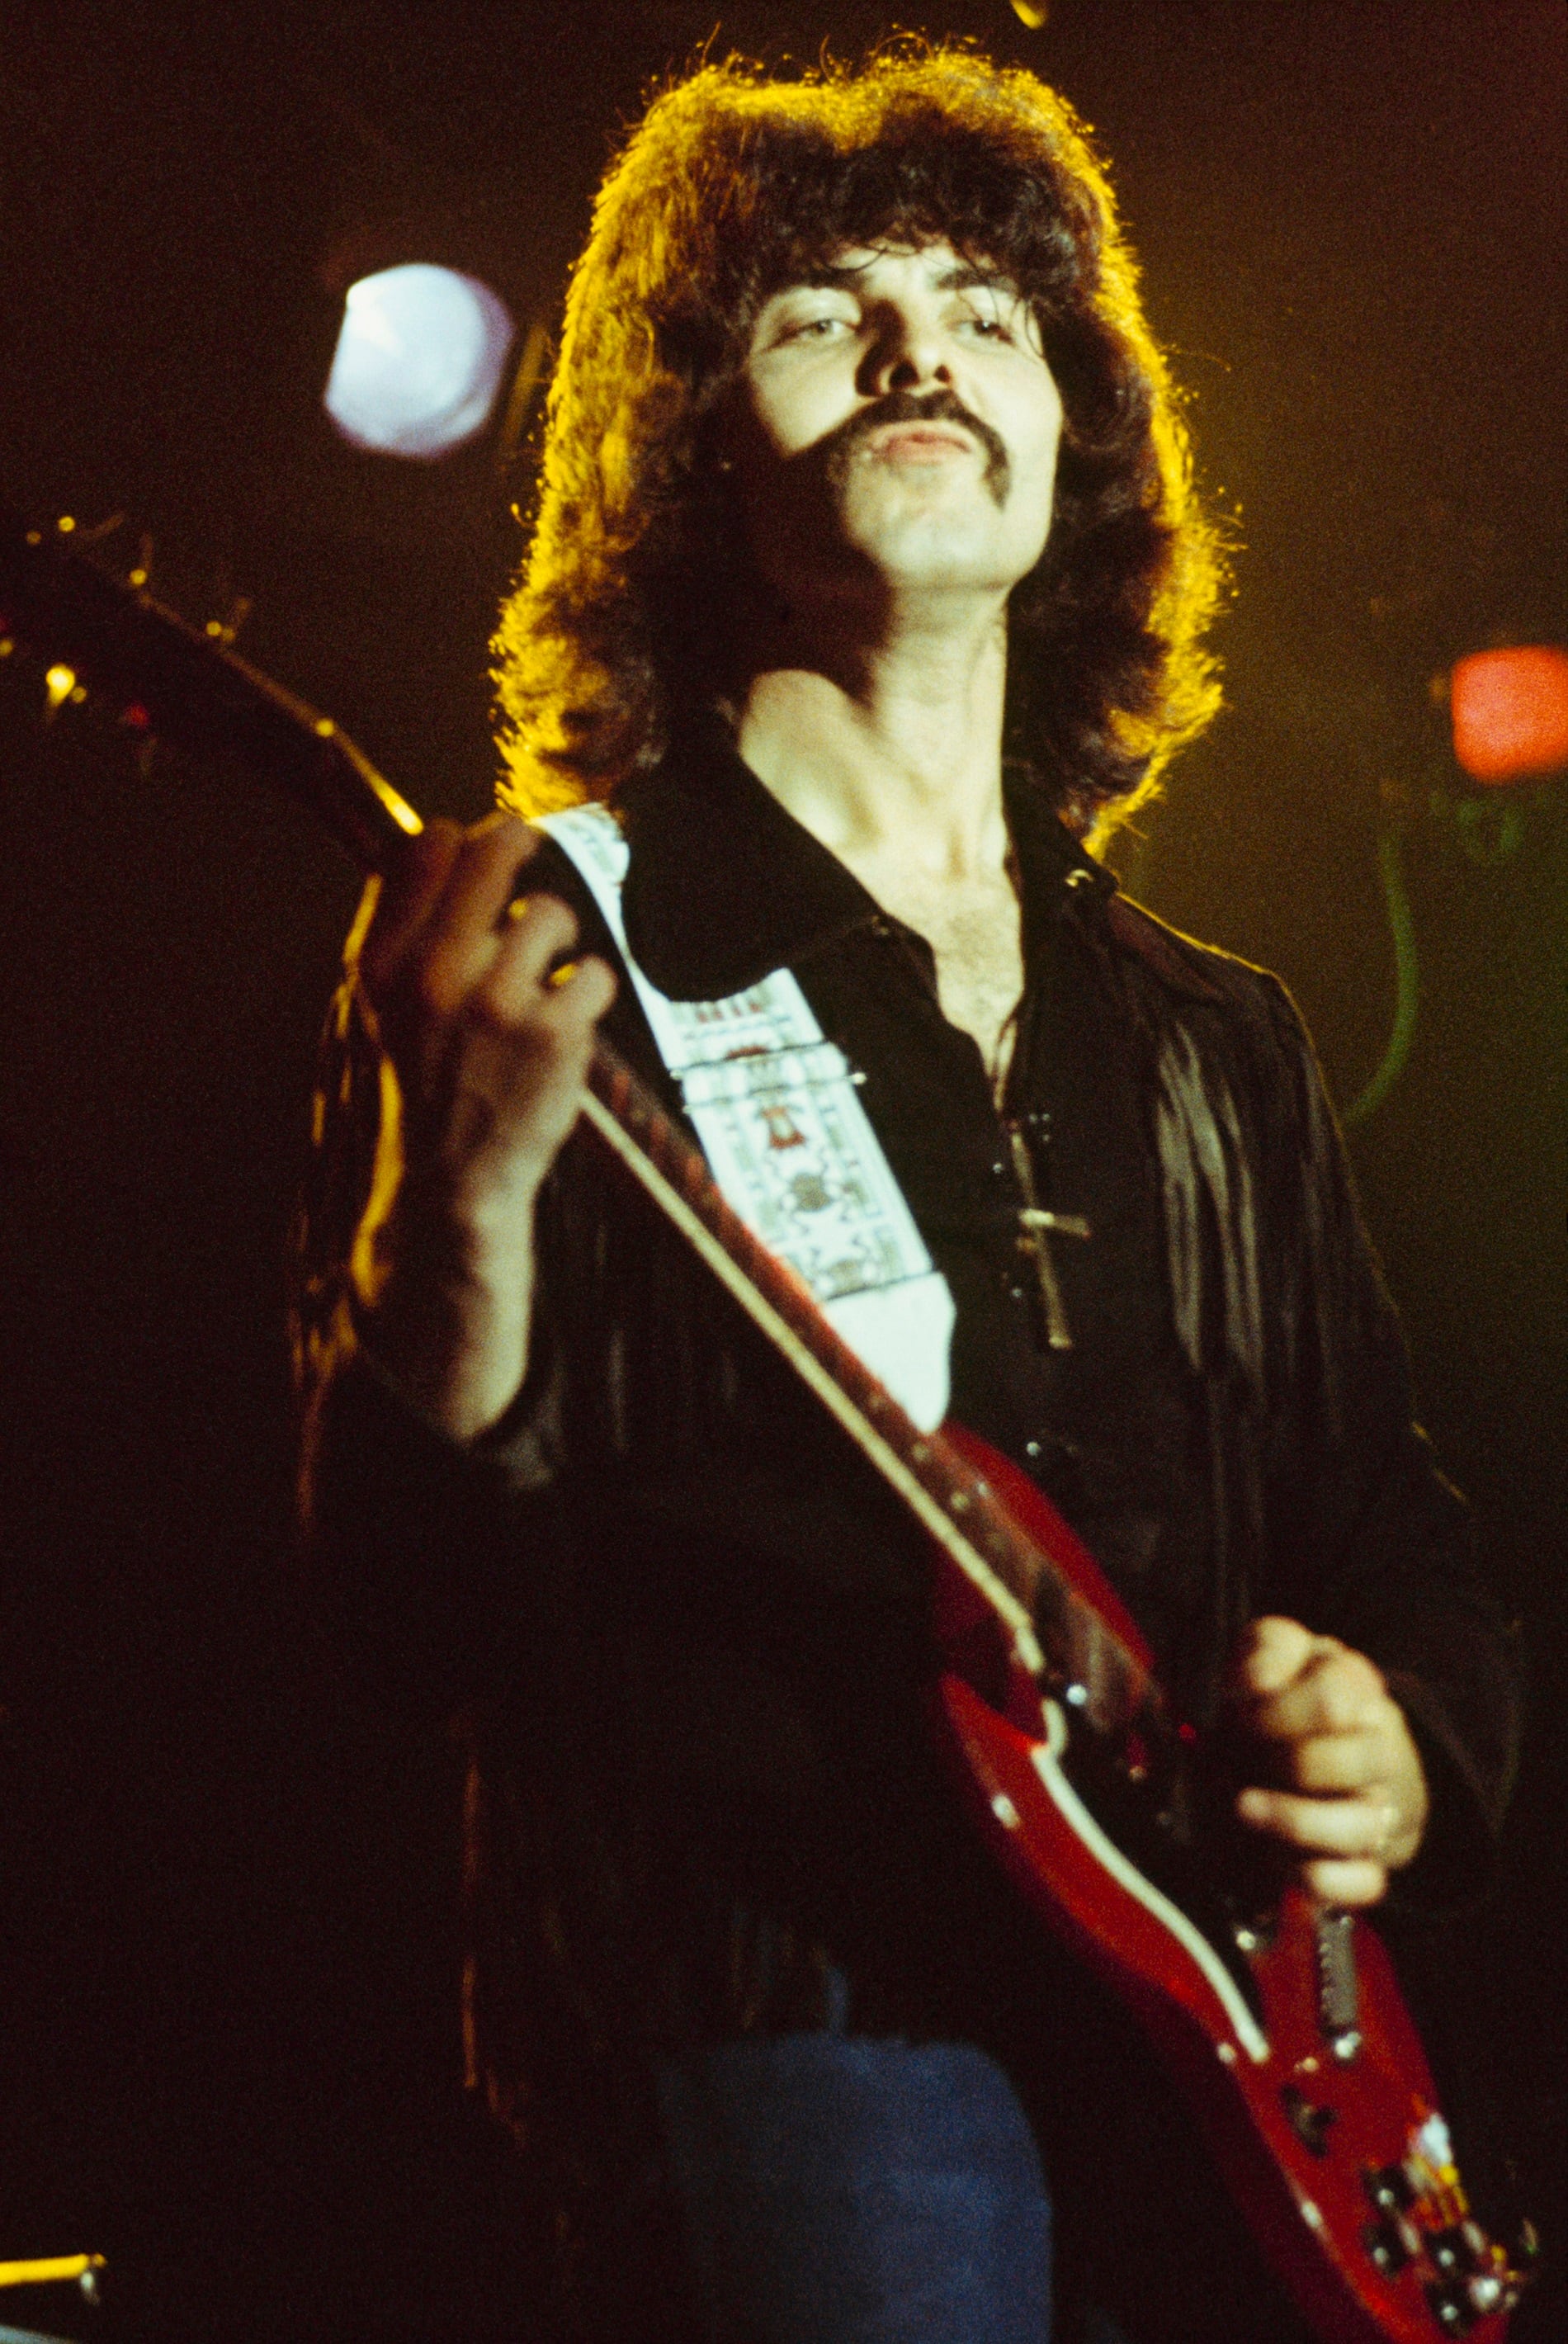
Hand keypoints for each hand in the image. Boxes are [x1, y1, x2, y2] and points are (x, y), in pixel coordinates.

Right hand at [352, 813, 615, 1438]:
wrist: (452, 1179)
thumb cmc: (428, 1081)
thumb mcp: (386, 1005)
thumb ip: (405, 926)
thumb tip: (441, 838)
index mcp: (385, 964)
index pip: (426, 850)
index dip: (459, 838)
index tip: (474, 846)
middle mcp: (435, 975)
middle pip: (494, 855)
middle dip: (518, 842)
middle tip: (527, 842)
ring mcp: (497, 1003)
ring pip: (552, 914)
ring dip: (556, 940)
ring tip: (540, 979)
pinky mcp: (552, 1034)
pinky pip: (594, 973)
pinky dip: (588, 995)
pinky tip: (563, 1021)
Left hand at [1229, 1616, 1428, 1907]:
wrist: (1318, 1744)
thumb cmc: (1283, 1695)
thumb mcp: (1273, 1654)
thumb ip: (1266, 1650)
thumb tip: (1256, 1681)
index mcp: (1356, 1688)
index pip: (1336, 1698)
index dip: (1281, 1710)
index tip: (1242, 1712)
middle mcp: (1379, 1747)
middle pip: (1364, 1761)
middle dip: (1293, 1762)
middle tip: (1245, 1758)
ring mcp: (1379, 1807)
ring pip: (1363, 1826)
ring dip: (1296, 1821)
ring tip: (1244, 1807)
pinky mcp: (1370, 1860)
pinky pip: (1366, 1884)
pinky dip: (1321, 1880)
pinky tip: (1280, 1861)